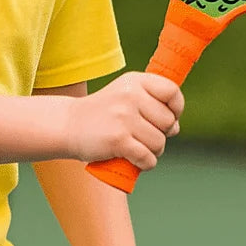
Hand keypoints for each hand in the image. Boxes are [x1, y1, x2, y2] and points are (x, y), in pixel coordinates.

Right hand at [65, 72, 183, 170]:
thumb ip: (152, 104)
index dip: (176, 108)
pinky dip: (145, 163)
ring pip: (159, 143)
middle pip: (169, 122)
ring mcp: (124, 117)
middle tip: (144, 136)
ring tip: (136, 147)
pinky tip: (135, 160)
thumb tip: (176, 127)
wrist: (68, 125)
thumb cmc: (103, 113)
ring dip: (152, 151)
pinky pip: (147, 158)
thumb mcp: (125, 94)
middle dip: (162, 134)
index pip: (172, 91)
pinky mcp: (118, 140)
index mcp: (135, 81)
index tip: (168, 118)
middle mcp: (131, 95)